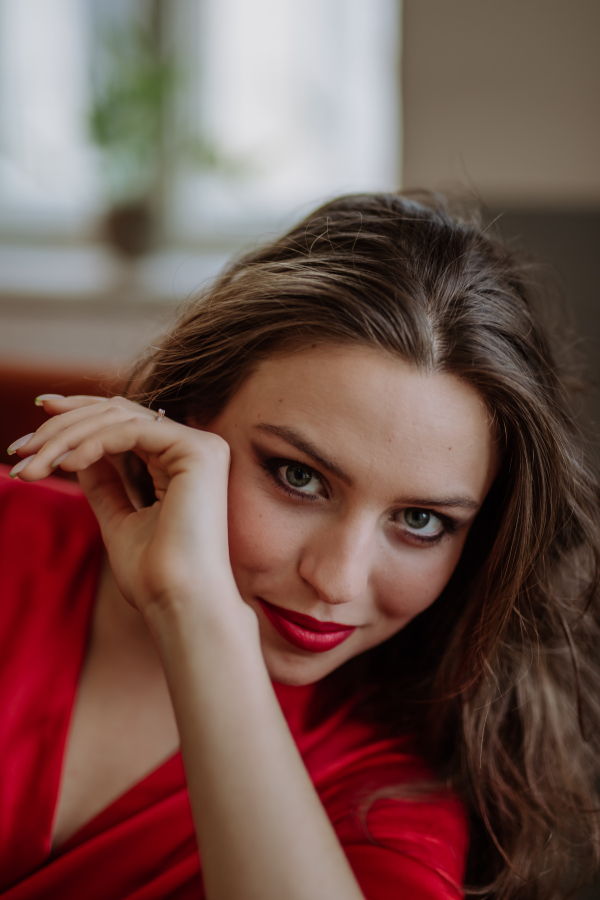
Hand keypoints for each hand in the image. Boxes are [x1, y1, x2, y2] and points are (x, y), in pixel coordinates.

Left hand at [9, 396, 245, 622]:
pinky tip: (65, 466)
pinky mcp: (198, 451)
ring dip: (66, 437)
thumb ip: (104, 482)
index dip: (79, 411)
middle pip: (117, 412)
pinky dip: (91, 444)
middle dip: (61, 425)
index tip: (35, 413)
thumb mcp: (117, 518)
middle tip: (19, 449)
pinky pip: (130, 432)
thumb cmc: (154, 575)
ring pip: (119, 417)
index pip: (125, 420)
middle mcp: (198, 447)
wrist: (180, 603)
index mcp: (183, 461)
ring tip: (32, 466)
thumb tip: (74, 450)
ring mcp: (201, 447)